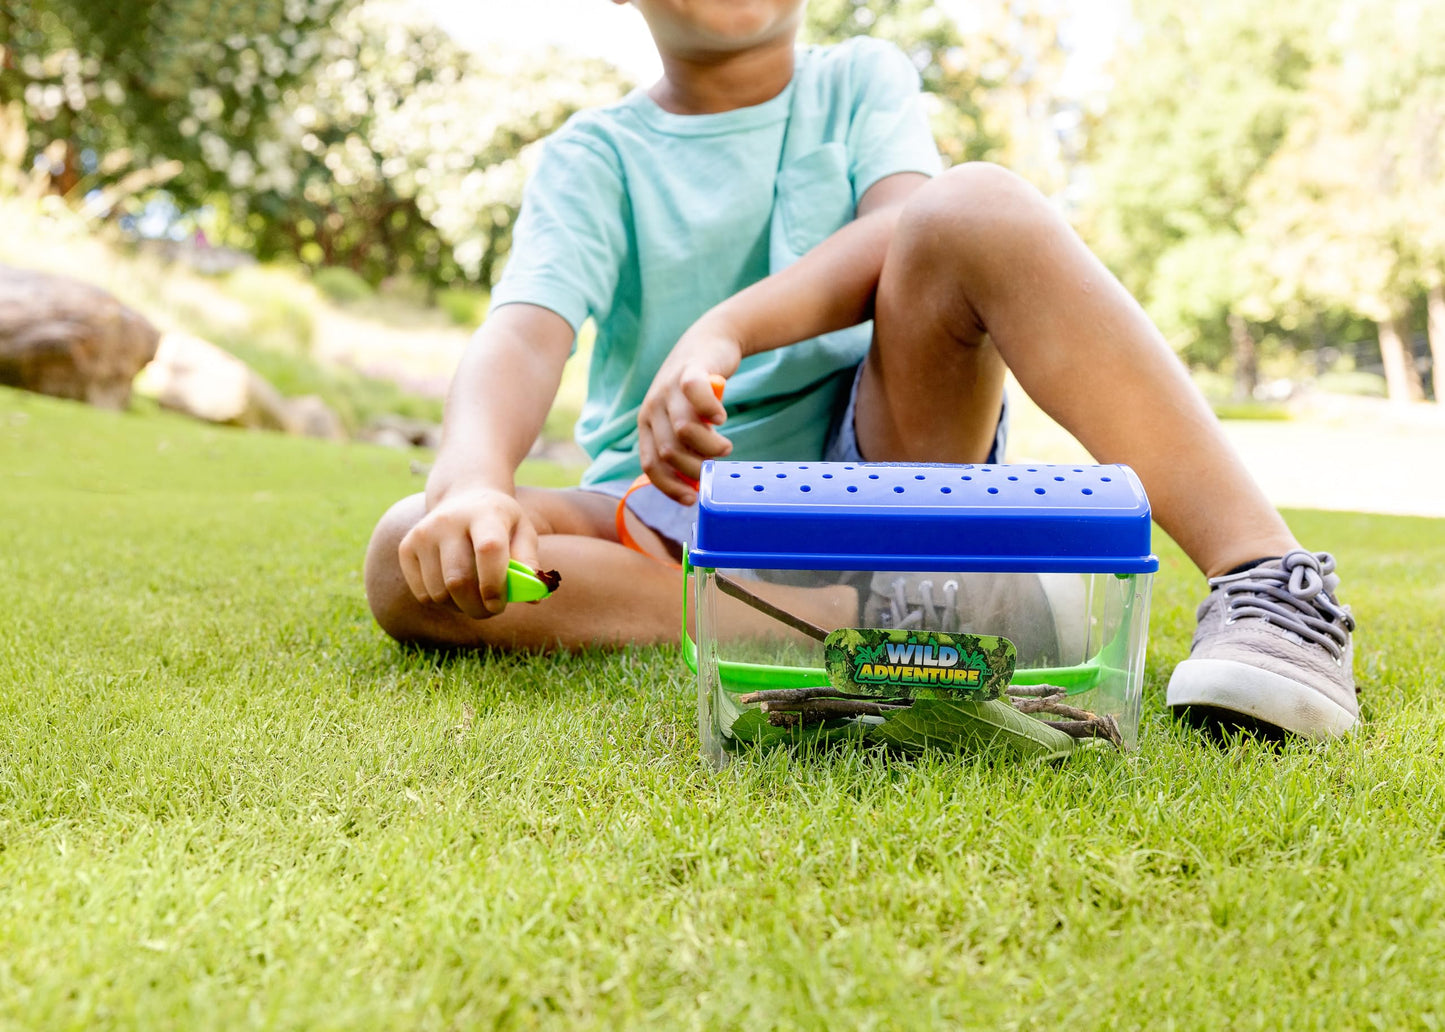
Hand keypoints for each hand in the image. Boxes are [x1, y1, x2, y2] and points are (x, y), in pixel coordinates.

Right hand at [397, 485, 540, 618]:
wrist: (464, 497)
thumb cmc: (500, 523)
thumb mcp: (523, 532)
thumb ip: (529, 563)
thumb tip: (533, 597)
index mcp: (484, 513)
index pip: (488, 551)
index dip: (494, 584)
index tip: (499, 604)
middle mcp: (448, 521)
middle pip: (459, 580)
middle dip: (478, 607)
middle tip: (491, 610)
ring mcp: (423, 533)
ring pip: (440, 593)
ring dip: (460, 607)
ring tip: (475, 599)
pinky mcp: (407, 548)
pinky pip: (423, 594)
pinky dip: (442, 602)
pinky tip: (455, 590)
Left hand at [638, 325, 740, 503]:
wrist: (707, 342)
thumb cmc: (696, 392)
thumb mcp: (682, 419)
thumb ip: (683, 446)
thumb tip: (693, 484)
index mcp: (647, 424)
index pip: (651, 465)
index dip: (670, 486)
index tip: (692, 499)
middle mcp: (652, 408)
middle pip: (669, 453)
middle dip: (696, 469)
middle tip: (716, 466)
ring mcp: (668, 389)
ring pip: (684, 430)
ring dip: (710, 447)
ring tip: (725, 446)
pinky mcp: (689, 371)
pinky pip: (697, 397)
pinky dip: (712, 413)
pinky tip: (722, 419)